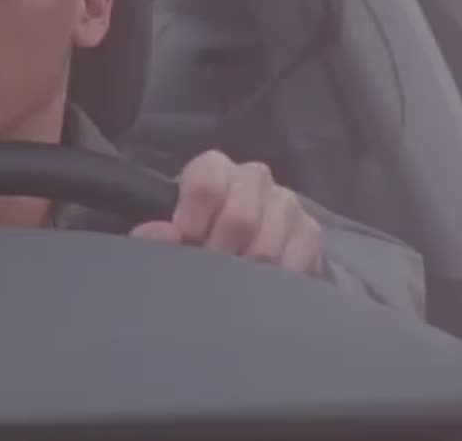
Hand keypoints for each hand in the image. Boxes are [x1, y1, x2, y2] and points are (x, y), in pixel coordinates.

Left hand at [130, 150, 323, 275]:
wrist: (234, 253)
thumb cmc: (193, 240)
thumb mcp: (168, 237)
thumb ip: (151, 237)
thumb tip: (167, 235)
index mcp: (213, 168)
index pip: (207, 181)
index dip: (194, 219)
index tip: (185, 245)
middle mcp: (253, 178)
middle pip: (241, 216)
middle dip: (220, 255)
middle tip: (208, 278)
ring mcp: (286, 203)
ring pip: (268, 245)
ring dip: (246, 275)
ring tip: (232, 289)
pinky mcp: (310, 232)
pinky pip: (298, 259)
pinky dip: (276, 282)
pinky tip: (262, 291)